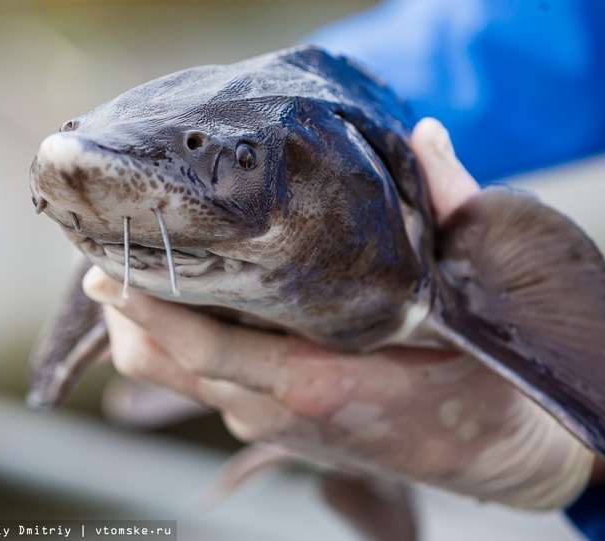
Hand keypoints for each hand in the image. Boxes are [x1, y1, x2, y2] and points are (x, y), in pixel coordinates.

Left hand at [83, 118, 594, 509]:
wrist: (498, 455)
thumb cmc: (483, 384)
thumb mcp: (474, 301)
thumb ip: (451, 213)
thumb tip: (425, 138)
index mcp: (320, 383)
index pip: (208, 349)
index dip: (149, 310)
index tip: (106, 271)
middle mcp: (282, 410)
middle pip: (170, 367)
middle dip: (128, 315)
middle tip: (108, 256)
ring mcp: (276, 424)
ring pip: (182, 380)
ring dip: (151, 329)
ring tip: (138, 273)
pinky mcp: (281, 427)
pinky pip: (210, 387)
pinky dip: (185, 346)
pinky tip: (194, 305)